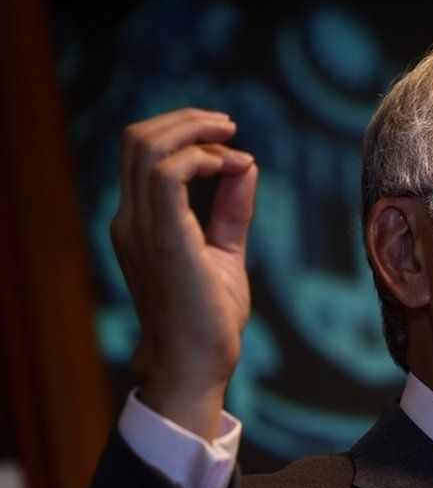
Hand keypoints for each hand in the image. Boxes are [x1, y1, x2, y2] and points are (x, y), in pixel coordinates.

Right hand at [111, 108, 257, 439]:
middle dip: (186, 120)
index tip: (231, 146)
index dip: (185, 135)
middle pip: (137, 138)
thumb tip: (245, 166)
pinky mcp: (163, 239)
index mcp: (139, 224)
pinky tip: (232, 169)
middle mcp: (131, 221)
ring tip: (232, 139)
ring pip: (147, 146)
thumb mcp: (225, 253)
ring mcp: (140, 229)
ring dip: (194, 131)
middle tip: (229, 127)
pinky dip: (202, 159)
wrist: (197, 367)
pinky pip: (168, 174)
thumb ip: (231, 210)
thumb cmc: (209, 320)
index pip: (143, 154)